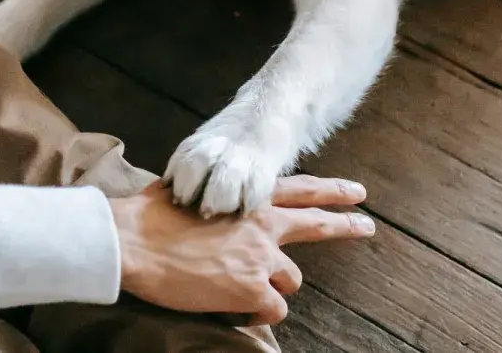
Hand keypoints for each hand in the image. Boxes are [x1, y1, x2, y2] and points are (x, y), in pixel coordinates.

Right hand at [110, 175, 373, 325]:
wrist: (134, 243)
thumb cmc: (149, 216)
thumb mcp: (187, 190)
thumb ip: (208, 194)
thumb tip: (198, 195)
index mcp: (246, 198)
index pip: (299, 190)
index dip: (330, 192)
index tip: (356, 193)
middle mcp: (262, 226)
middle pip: (316, 226)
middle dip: (345, 225)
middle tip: (367, 226)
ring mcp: (261, 258)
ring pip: (289, 281)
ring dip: (270, 286)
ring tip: (238, 286)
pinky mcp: (252, 289)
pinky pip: (272, 310)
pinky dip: (256, 311)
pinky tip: (232, 306)